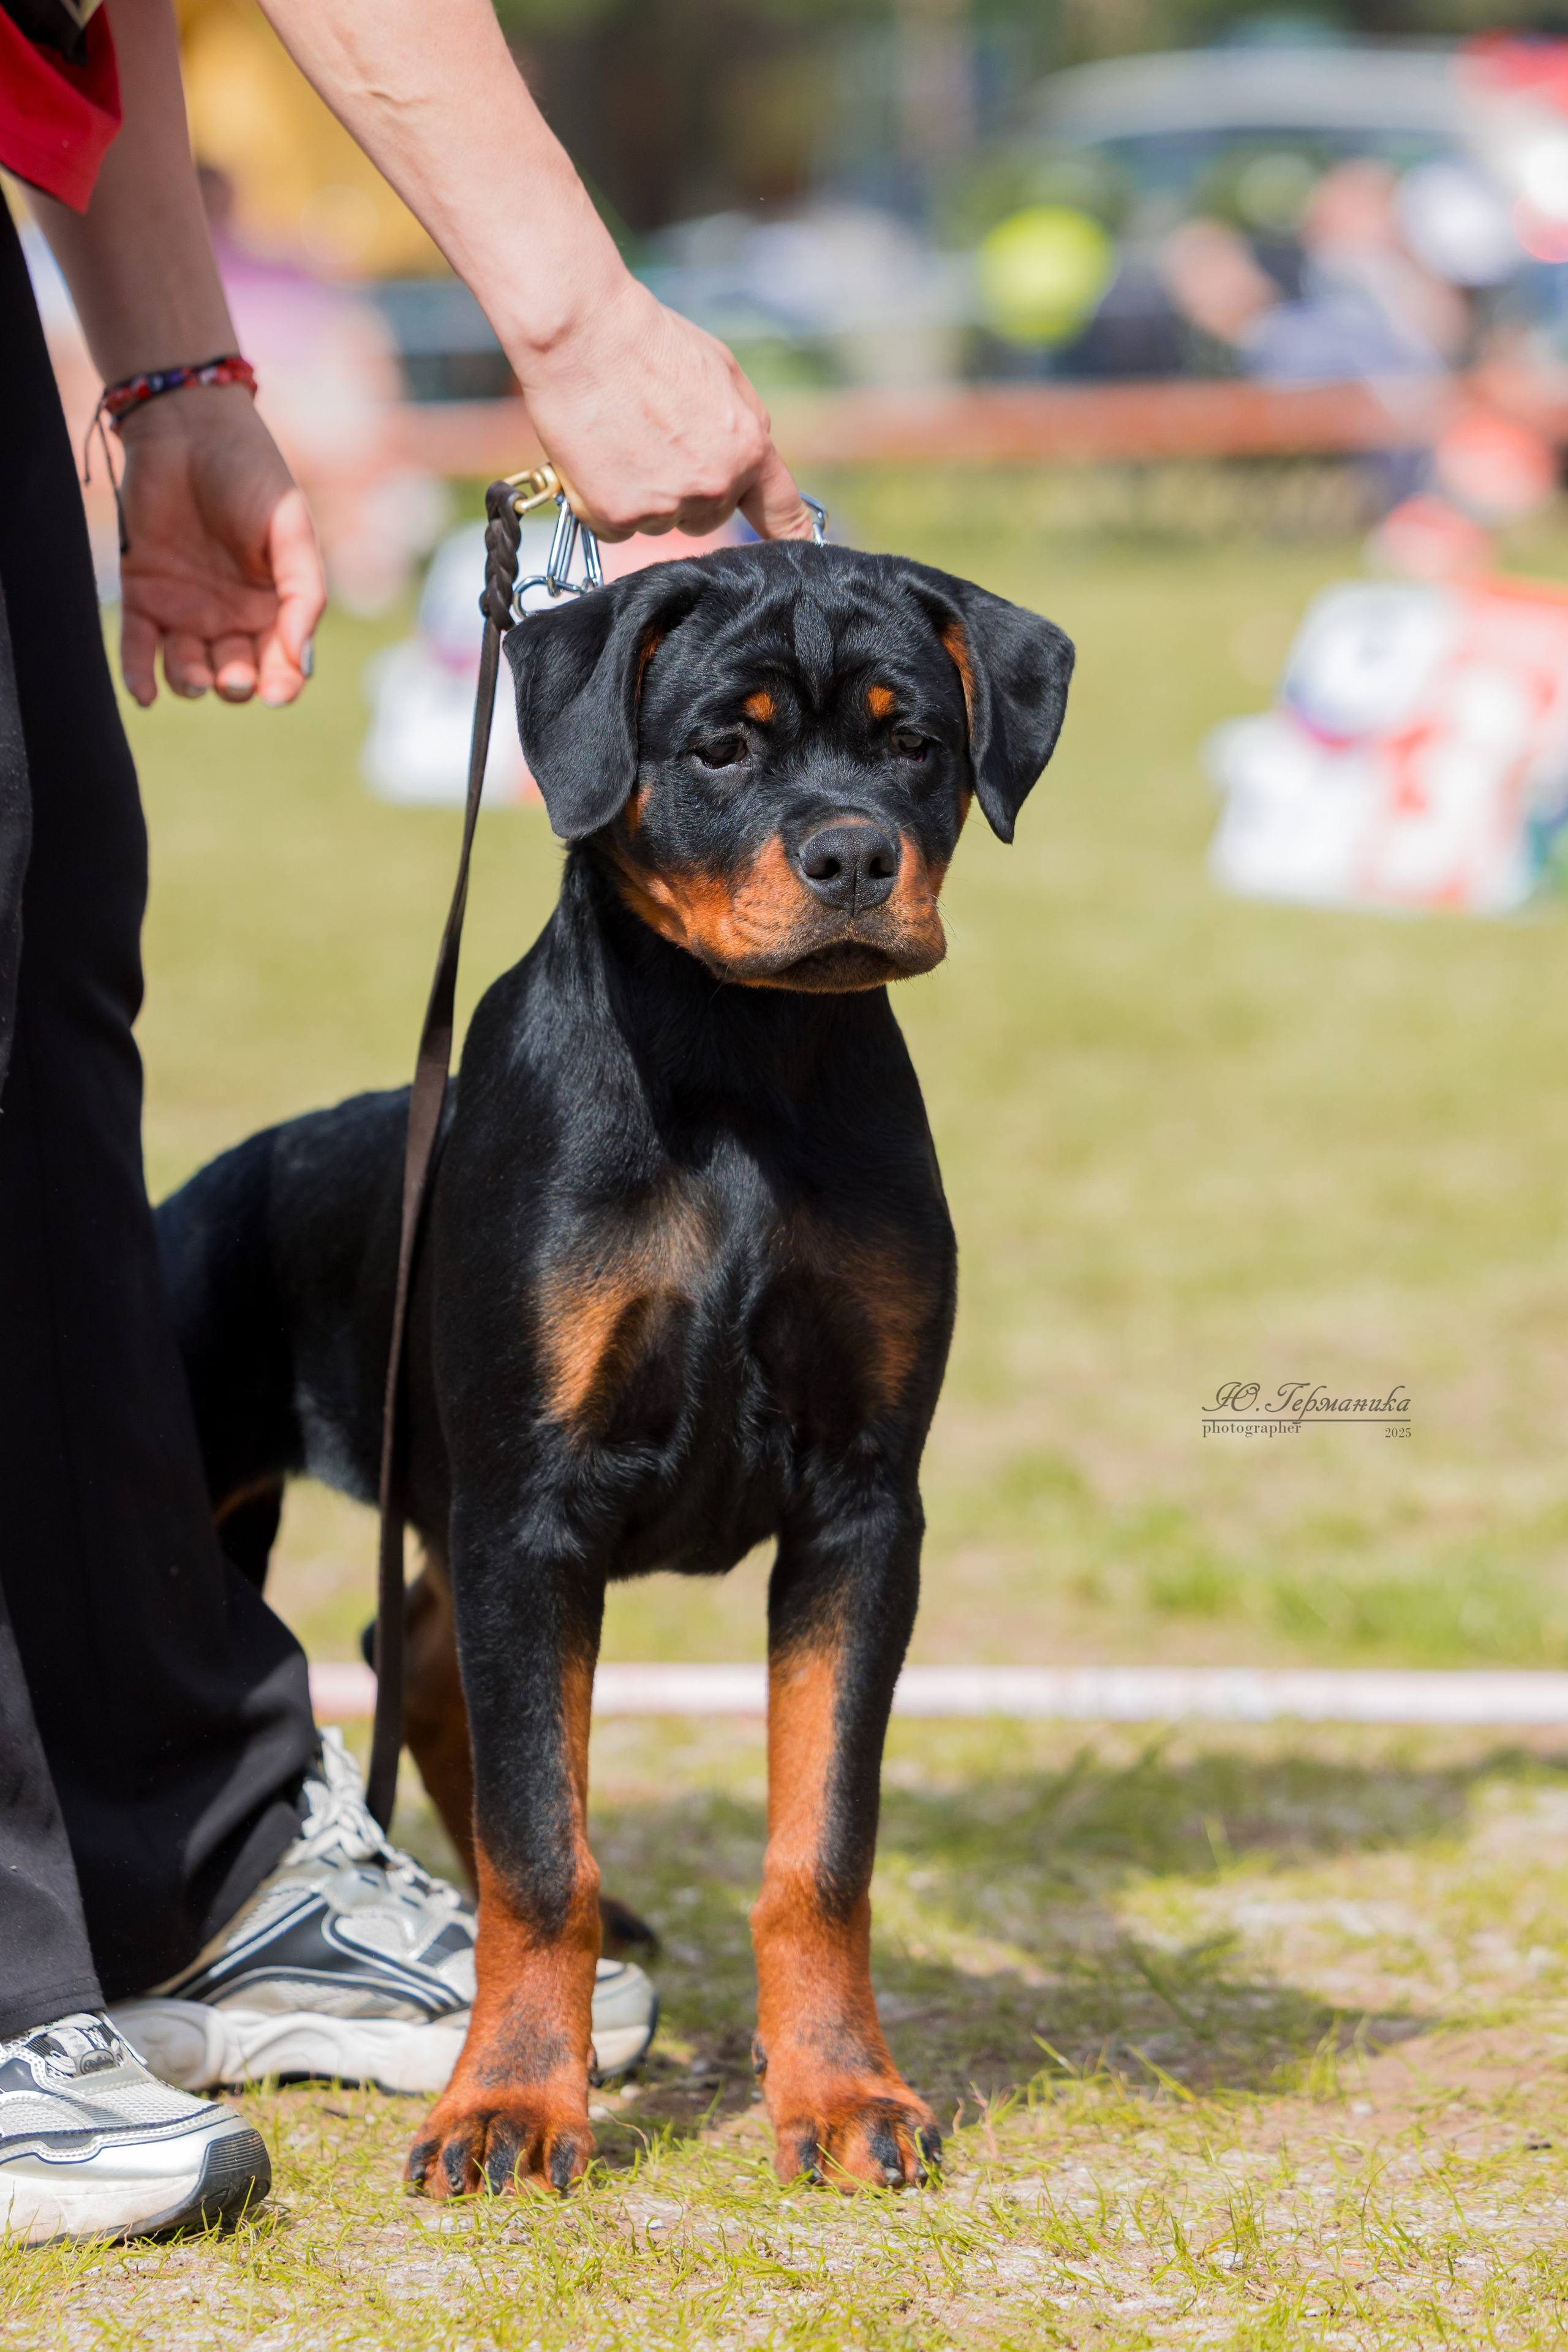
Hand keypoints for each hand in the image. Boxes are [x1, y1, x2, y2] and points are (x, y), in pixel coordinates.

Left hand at [115, 384, 326, 706]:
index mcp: (273, 606)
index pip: (280, 663)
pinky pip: (138, 646)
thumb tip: (301, 662)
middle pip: (234, 675)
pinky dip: (138, 675)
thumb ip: (303, 595)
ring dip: (191, 683)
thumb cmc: (252, 474)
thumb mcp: (292, 531)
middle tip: (233, 674)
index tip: (276, 692)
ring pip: (187, 669)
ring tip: (195, 678)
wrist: (188, 427)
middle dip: (235, 685)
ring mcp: (184, 608)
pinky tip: (144, 696)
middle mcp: (230, 616)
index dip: (281, 685)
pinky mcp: (141, 594)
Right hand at [515, 277, 816, 544]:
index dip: (789, 536)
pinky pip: (615, 527)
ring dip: (642, 495)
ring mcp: (666, 506)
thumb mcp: (722, 371)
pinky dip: (602, 503)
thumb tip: (750, 463)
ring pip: (659, 522)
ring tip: (620, 438)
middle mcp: (714, 486)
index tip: (794, 549)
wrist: (579, 333)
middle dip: (686, 491)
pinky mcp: (619, 516)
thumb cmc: (649, 341)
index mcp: (748, 449)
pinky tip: (595, 457)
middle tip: (652, 440)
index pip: (781, 512)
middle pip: (707, 518)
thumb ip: (744, 425)